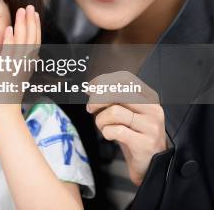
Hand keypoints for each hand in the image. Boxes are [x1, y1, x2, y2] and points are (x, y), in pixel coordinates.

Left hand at [0, 5, 40, 119]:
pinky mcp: (6, 71)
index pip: (33, 42)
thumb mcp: (9, 77)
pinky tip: (10, 29)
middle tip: (30, 6)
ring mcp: (16, 67)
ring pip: (23, 42)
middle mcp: (24, 65)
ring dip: (23, 25)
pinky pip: (10, 53)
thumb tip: (7, 58)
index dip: (34, 27)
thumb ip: (10, 65)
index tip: (33, 15)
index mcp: (26, 65)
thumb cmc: (2, 98)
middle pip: (31, 38)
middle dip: (31, 21)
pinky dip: (10, 40)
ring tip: (22, 10)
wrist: (3, 113)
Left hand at [87, 71, 166, 185]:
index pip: (125, 79)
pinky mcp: (145, 143)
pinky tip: (110, 136)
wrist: (151, 164)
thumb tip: (91, 88)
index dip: (104, 81)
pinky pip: (116, 130)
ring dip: (100, 120)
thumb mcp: (125, 113)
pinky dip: (107, 132)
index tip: (91, 88)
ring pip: (114, 111)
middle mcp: (153, 109)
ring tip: (103, 127)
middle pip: (118, 92)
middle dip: (97, 100)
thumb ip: (112, 99)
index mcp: (149, 98)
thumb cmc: (134, 135)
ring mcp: (151, 126)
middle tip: (90, 109)